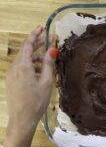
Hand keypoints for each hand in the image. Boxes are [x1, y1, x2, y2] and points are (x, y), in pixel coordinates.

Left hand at [4, 26, 57, 146]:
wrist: (22, 119)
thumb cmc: (37, 100)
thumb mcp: (46, 81)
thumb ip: (49, 63)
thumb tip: (53, 49)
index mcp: (23, 66)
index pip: (28, 45)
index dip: (35, 35)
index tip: (43, 28)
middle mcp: (15, 67)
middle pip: (25, 50)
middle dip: (36, 43)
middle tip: (48, 38)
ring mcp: (11, 74)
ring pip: (24, 59)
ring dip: (35, 55)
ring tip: (48, 58)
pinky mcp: (12, 80)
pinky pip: (21, 67)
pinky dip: (31, 64)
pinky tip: (40, 70)